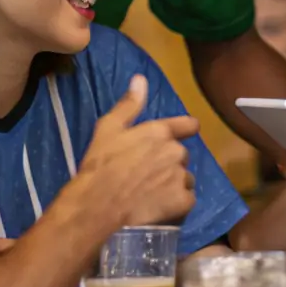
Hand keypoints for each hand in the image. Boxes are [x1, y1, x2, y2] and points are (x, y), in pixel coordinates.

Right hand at [77, 75, 198, 227]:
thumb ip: (129, 104)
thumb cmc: (100, 166)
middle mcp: (175, 152)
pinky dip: (177, 204)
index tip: (186, 133)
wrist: (98, 207)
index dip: (186, 129)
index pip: (187, 125)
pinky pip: (187, 200)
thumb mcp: (108, 129)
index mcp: (159, 132)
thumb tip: (141, 79)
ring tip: (152, 194)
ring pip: (185, 178)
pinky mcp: (183, 202)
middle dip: (169, 163)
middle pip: (181, 156)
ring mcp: (180, 178)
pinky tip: (160, 208)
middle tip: (148, 174)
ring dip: (174, 184)